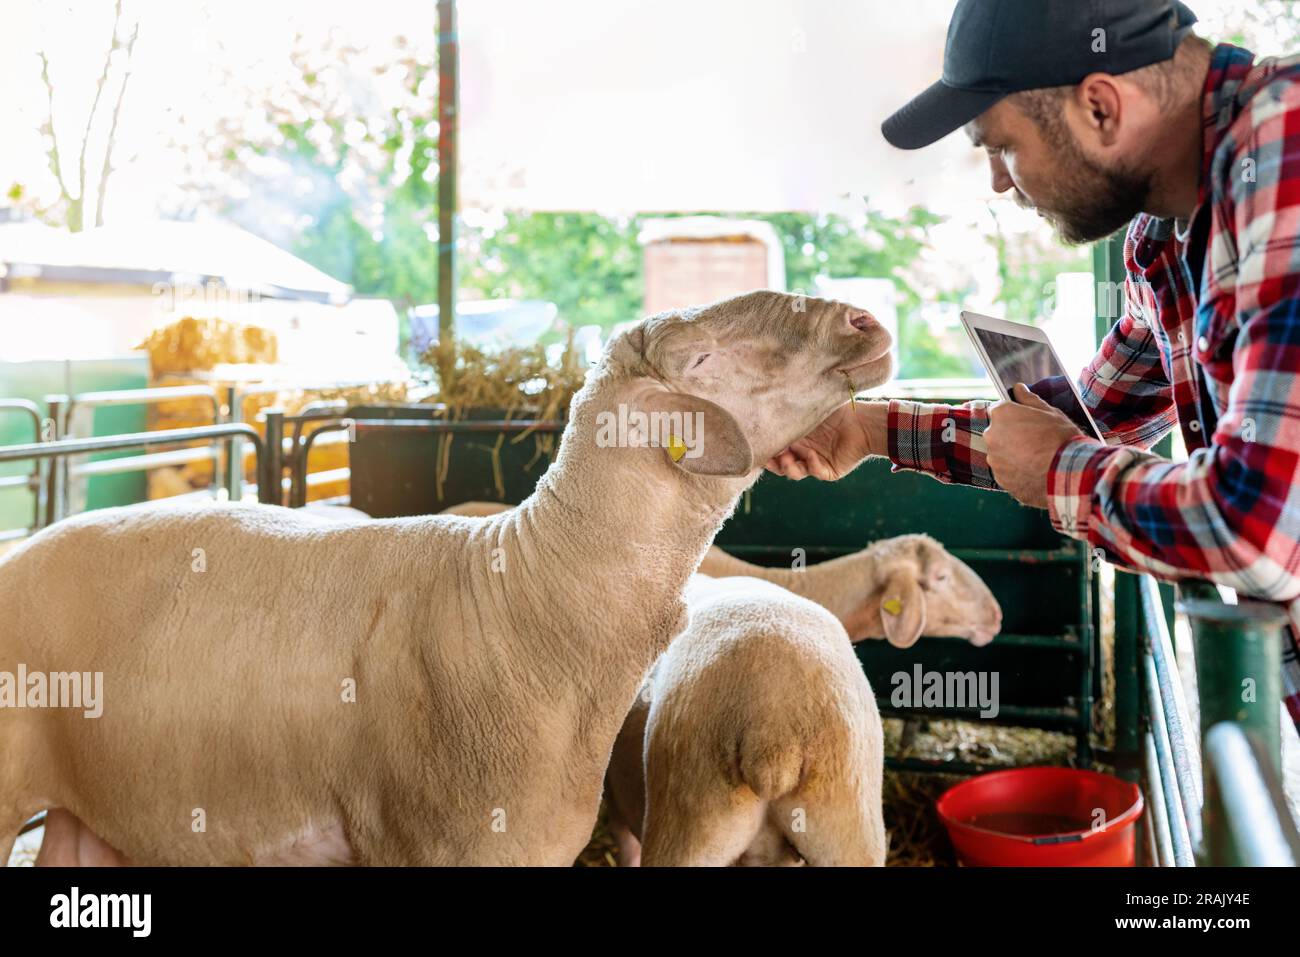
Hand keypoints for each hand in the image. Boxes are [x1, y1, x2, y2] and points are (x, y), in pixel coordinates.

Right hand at [765, 401, 885, 480]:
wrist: (863, 421)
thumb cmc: (836, 410)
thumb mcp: (809, 409)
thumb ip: (791, 412)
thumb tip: (766, 409)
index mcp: (795, 438)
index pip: (774, 450)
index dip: (765, 452)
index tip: (758, 448)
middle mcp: (801, 452)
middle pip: (780, 465)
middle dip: (773, 463)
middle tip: (771, 457)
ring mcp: (814, 463)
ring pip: (794, 473)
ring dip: (788, 468)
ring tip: (788, 459)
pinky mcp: (827, 471)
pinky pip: (815, 472)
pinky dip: (811, 465)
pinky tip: (811, 455)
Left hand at [985, 383, 1085, 508]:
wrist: (1068, 472)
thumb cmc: (1061, 438)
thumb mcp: (1050, 412)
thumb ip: (1029, 399)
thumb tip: (1018, 388)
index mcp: (1002, 414)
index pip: (999, 410)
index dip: (1014, 415)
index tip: (1026, 421)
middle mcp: (991, 435)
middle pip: (998, 432)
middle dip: (1012, 435)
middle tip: (1035, 440)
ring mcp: (994, 459)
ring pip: (1001, 453)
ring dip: (1013, 454)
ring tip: (1037, 458)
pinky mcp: (1000, 478)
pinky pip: (1006, 472)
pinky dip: (1016, 471)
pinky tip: (1034, 471)